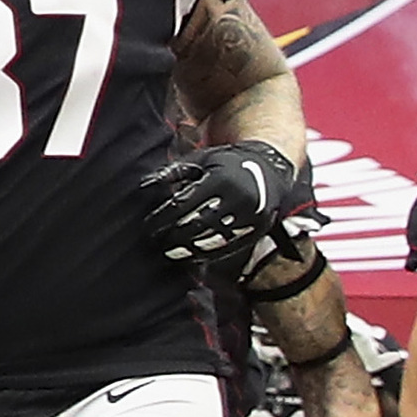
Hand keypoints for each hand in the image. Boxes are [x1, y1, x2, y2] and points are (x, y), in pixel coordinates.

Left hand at [135, 140, 307, 264]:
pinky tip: (191, 256)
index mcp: (221, 179)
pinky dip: (207, 254)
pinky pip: (228, 247)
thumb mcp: (203, 159)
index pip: (183, 204)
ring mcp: (249, 217)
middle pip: (196, 224)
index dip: (162, 217)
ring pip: (212, 239)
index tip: (148, 225)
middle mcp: (237, 199)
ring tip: (167, 252)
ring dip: (186, 249)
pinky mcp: (257, 230)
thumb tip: (146, 185)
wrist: (271, 169)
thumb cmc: (228, 163)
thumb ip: (175, 171)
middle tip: (154, 242)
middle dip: (172, 235)